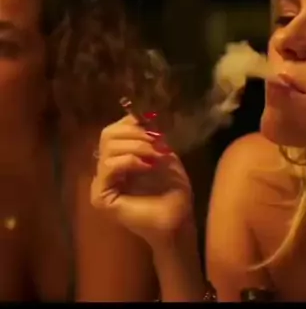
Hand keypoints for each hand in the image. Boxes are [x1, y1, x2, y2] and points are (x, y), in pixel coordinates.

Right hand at [90, 114, 193, 245]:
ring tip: (156, 156)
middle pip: (107, 135)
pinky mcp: (100, 197)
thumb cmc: (173, 189)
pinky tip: (147, 166)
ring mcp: (101, 184)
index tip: (154, 126)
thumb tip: (144, 114)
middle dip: (136, 134)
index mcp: (118, 158)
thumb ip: (150, 135)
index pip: (114, 130)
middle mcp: (105, 170)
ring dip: (137, 147)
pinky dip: (130, 160)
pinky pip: (109, 166)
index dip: (132, 123)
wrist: (177, 219)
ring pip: (109, 148)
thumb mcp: (163, 153)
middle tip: (157, 143)